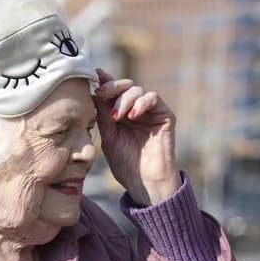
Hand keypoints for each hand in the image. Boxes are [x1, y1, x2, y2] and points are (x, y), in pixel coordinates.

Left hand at [93, 68, 179, 204]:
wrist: (144, 182)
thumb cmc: (125, 163)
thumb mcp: (108, 135)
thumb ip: (103, 112)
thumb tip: (95, 89)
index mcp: (122, 113)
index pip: (114, 91)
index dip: (105, 82)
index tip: (94, 77)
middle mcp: (137, 110)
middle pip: (126, 86)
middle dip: (113, 87)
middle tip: (102, 94)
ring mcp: (151, 113)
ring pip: (138, 90)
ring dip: (125, 98)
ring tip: (117, 116)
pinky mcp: (165, 116)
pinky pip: (154, 98)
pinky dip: (141, 103)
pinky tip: (133, 116)